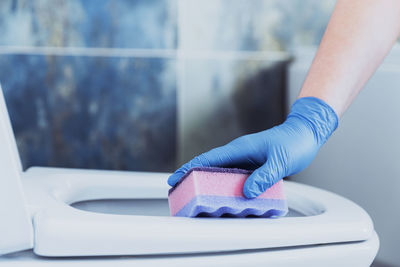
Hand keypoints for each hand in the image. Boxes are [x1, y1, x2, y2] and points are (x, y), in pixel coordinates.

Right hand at [168, 97, 337, 197]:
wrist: (304, 134)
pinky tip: (224, 197)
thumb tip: (247, 192)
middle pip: (209, 167)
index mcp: (240, 148)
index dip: (190, 169)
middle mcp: (239, 154)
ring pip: (220, 173)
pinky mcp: (251, 166)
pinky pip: (234, 177)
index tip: (175, 178)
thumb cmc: (293, 143)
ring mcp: (244, 160)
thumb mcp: (280, 161)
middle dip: (193, 178)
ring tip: (197, 199)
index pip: (209, 160)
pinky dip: (225, 187)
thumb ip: (264, 176)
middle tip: (180, 193)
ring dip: (208, 184)